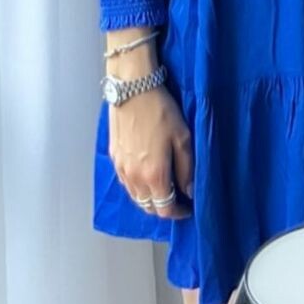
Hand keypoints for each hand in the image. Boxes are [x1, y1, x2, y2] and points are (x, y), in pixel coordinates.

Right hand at [110, 86, 193, 220]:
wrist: (133, 90)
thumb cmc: (161, 111)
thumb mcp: (182, 138)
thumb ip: (186, 169)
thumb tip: (189, 191)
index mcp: (154, 175)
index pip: (165, 209)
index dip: (178, 213)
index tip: (188, 208)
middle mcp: (134, 178)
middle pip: (148, 207)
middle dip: (164, 208)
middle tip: (177, 199)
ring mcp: (121, 169)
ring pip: (135, 197)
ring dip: (149, 199)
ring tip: (163, 189)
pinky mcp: (114, 158)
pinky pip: (126, 183)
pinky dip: (137, 187)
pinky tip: (146, 176)